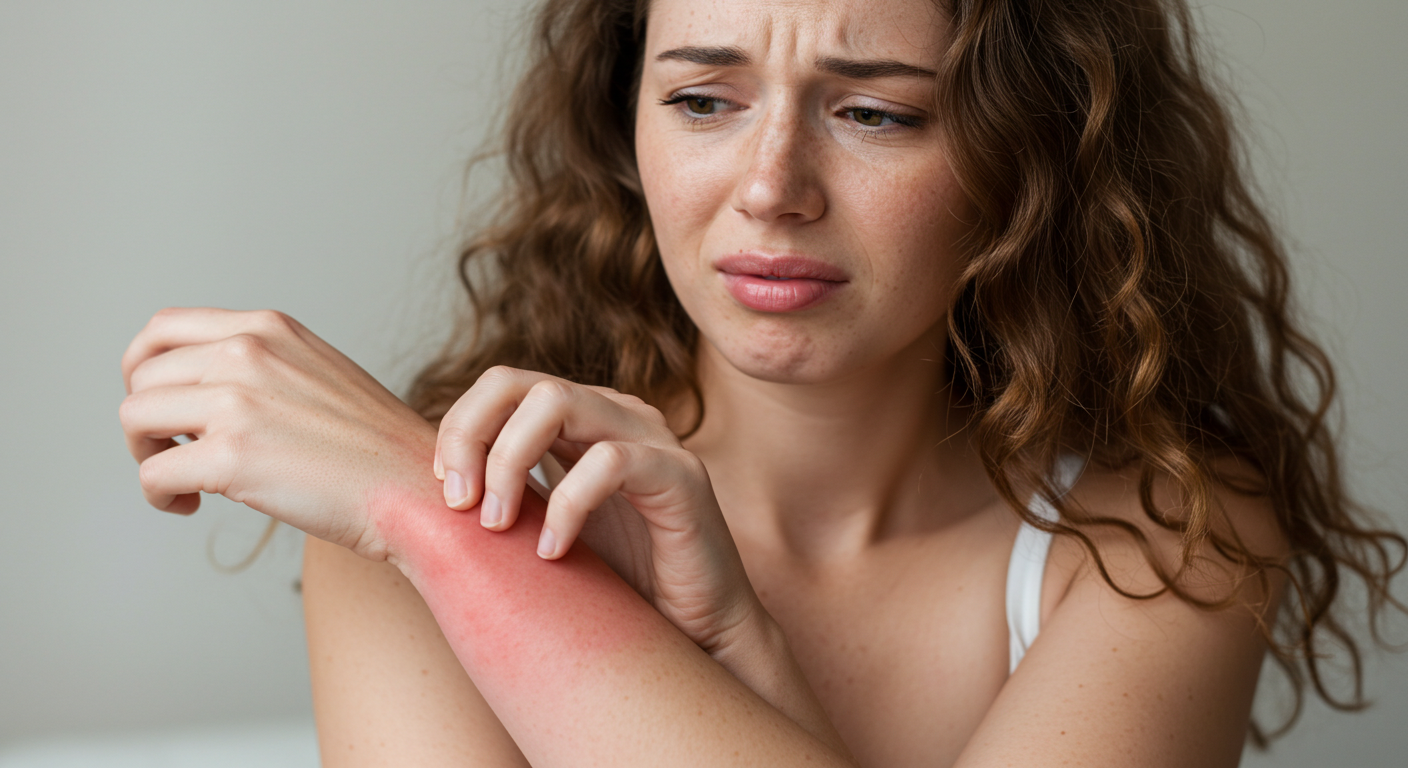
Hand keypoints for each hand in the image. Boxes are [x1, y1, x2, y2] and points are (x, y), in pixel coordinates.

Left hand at [118, 307, 436, 559]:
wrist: (414, 491)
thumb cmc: (373, 449)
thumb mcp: (317, 372)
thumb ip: (260, 364)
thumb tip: (192, 391)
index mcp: (268, 328)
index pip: (163, 328)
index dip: (143, 368)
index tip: (157, 402)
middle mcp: (248, 352)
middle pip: (142, 376)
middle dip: (146, 420)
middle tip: (173, 452)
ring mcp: (237, 402)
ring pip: (135, 418)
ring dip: (146, 456)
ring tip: (182, 482)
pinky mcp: (230, 457)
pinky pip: (153, 474)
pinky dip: (160, 497)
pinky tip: (190, 506)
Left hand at [434, 366, 764, 653]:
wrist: (695, 636)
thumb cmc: (617, 588)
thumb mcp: (540, 530)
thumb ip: (503, 495)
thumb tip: (425, 488)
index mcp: (581, 420)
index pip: (502, 386)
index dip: (459, 428)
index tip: (443, 491)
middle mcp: (615, 414)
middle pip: (519, 382)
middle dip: (471, 438)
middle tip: (460, 505)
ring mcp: (652, 437)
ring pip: (558, 403)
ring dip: (508, 463)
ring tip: (497, 527)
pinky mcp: (682, 474)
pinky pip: (609, 462)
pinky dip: (567, 507)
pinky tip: (553, 554)